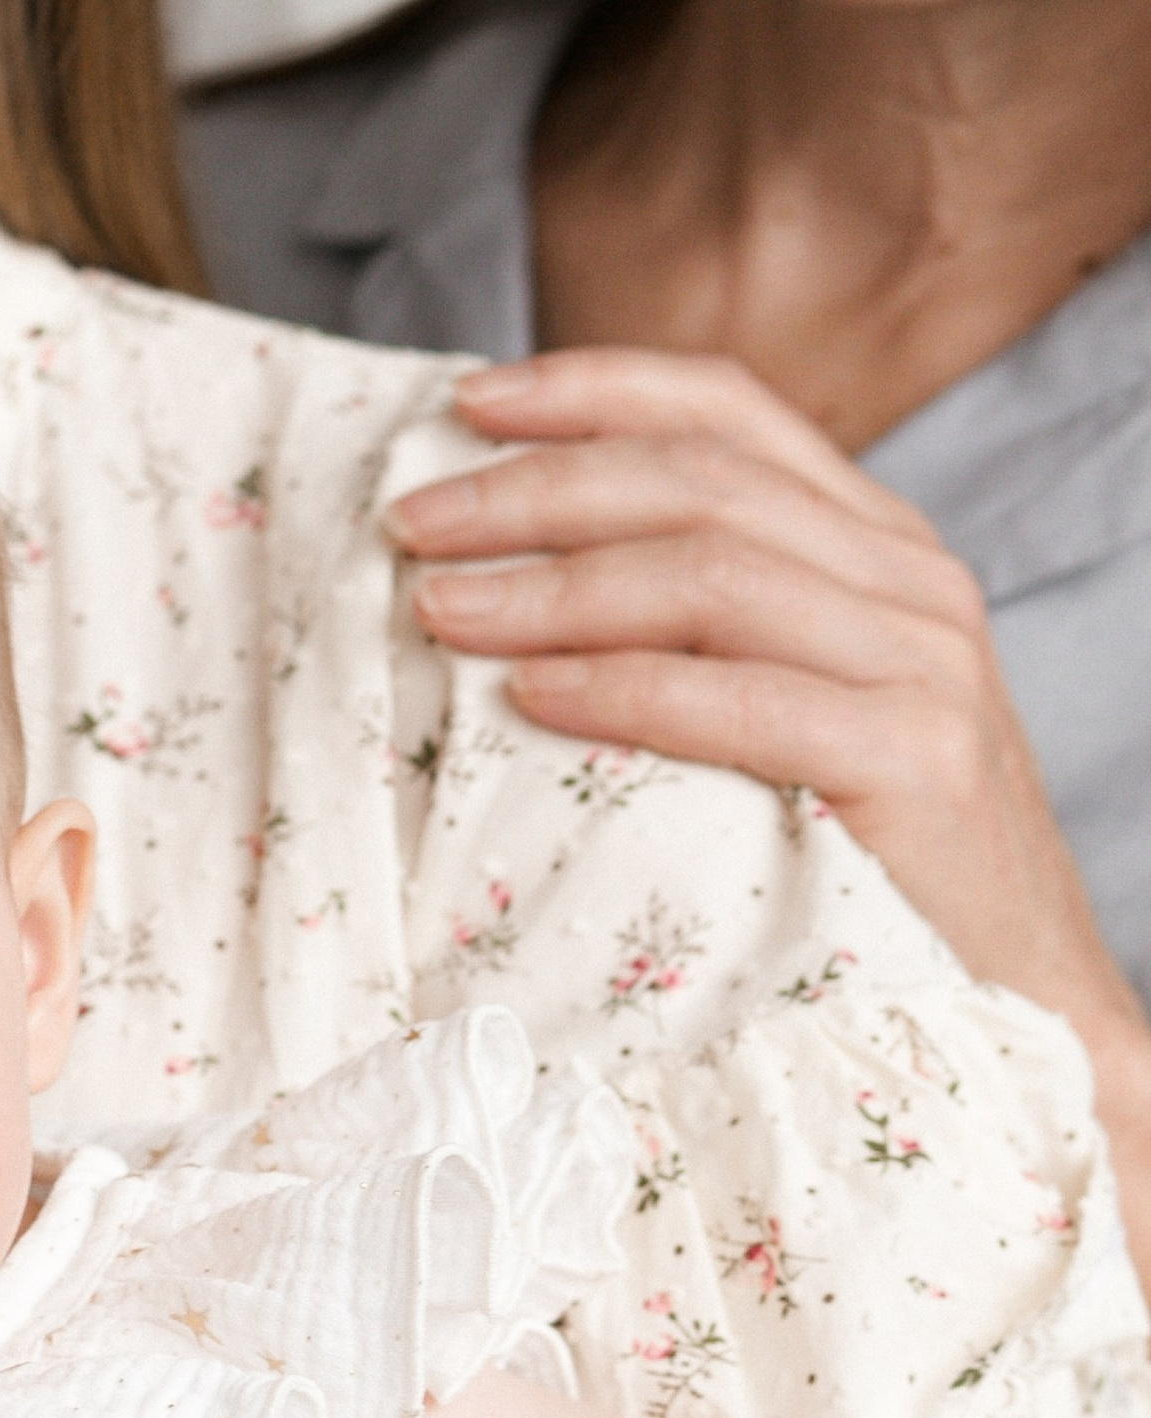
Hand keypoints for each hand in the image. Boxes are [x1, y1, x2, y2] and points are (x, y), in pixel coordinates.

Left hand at [387, 349, 1150, 1250]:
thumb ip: (710, 649)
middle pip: (698, 480)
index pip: (727, 415)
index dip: (593, 390)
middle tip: (414, 524)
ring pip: (711, 569)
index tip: (465, 402)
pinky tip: (530, 694)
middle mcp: (909, 580)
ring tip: (441, 609)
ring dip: (553, 583)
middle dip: (537, 489)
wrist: (1022, 1007)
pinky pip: (740, 699)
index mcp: (878, 549)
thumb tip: (525, 611)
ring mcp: (921, 663)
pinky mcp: (914, 757)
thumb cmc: (876, 882)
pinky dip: (623, 689)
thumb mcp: (797, 728)